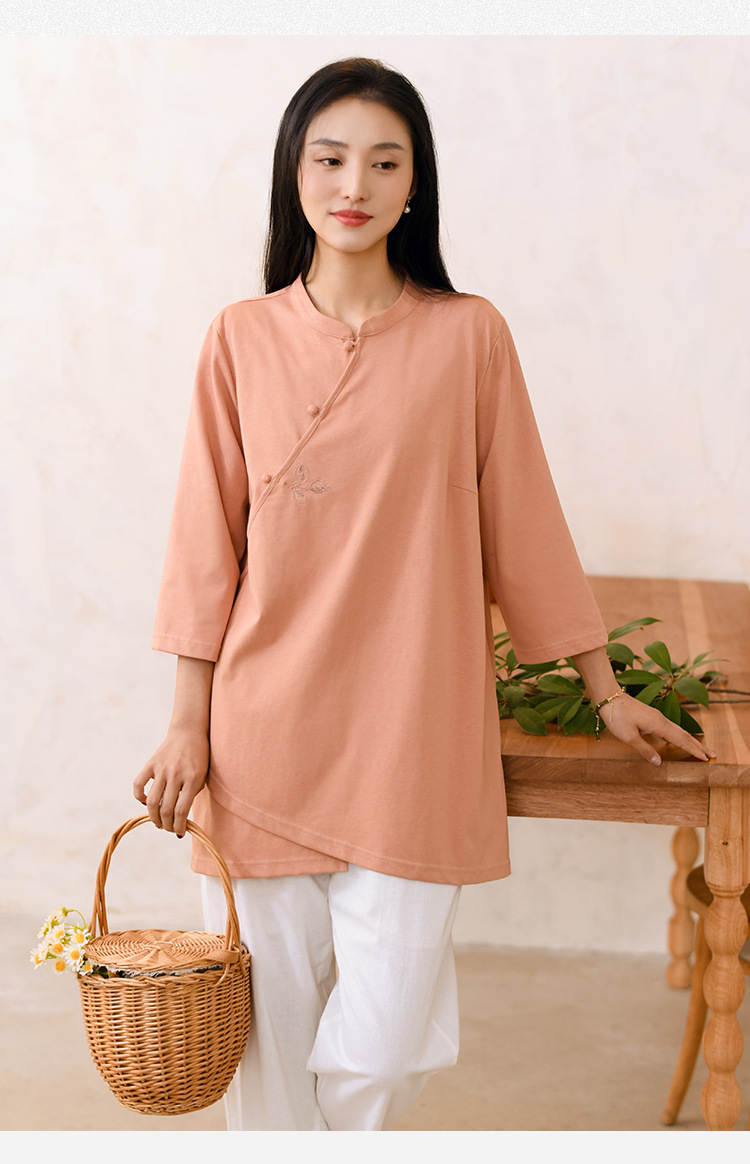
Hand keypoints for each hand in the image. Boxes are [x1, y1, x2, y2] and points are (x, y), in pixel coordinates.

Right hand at [133, 727, 209, 836]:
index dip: (179, 826)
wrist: (189, 731)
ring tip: (158, 822)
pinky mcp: (151, 763)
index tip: (180, 833)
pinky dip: (140, 797)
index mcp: (192, 779)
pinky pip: (139, 785)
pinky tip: (146, 802)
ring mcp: (162, 768)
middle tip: (168, 828)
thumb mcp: (202, 776)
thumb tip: (179, 818)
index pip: (182, 811)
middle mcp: (176, 774)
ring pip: (152, 801)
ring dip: (154, 817)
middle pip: (166, 809)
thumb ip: (191, 795)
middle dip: (167, 825)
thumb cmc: (199, 757)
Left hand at [599, 692, 715, 765]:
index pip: (681, 740)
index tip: (706, 758)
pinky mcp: (652, 716)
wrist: (609, 697)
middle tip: (712, 755)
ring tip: (700, 748)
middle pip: (684, 734)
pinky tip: (679, 739)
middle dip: (698, 745)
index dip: (694, 750)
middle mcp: (661, 719)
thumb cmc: (617, 716)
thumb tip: (659, 763)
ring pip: (678, 730)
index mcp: (658, 725)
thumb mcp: (628, 736)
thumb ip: (645, 749)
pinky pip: (671, 727)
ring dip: (690, 740)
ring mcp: (657, 716)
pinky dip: (680, 735)